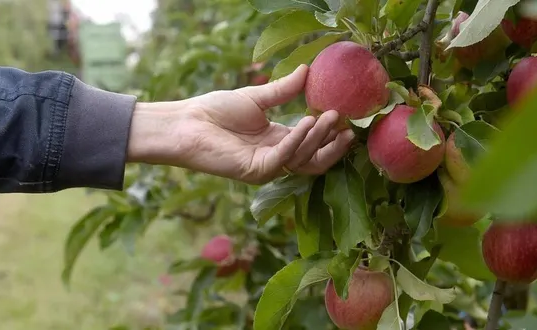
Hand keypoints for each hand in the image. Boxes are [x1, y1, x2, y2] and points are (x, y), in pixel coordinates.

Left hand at [127, 65, 354, 183]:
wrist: (188, 122)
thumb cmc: (216, 111)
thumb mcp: (257, 98)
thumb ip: (283, 90)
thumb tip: (307, 70)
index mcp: (278, 141)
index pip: (313, 144)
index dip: (330, 134)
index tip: (348, 117)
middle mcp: (277, 157)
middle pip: (315, 158)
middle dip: (333, 143)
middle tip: (348, 124)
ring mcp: (268, 167)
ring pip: (305, 159)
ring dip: (319, 138)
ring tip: (330, 116)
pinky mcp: (257, 172)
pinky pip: (285, 158)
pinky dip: (298, 140)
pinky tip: (307, 122)